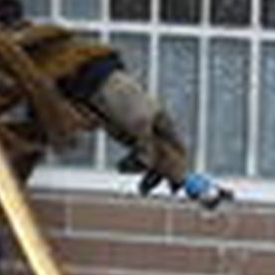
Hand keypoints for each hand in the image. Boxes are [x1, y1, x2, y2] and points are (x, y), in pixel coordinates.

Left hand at [86, 70, 189, 193]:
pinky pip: (134, 157)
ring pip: (147, 160)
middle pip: (164, 158)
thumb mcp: (138, 126)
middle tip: (146, 188)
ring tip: (123, 167)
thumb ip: (151, 149)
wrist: (94, 86)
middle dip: (157, 174)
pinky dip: (130, 165)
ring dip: (140, 169)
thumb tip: (162, 170)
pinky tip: (121, 165)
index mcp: (164, 122)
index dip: (179, 169)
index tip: (175, 188)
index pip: (179, 151)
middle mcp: (155, 129)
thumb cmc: (120, 99)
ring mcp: (139, 133)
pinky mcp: (124, 136)